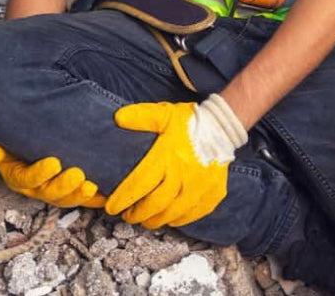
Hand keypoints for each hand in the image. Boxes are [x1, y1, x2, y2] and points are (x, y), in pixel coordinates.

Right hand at [0, 135, 105, 207]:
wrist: (33, 132)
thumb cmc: (17, 135)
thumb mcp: (0, 137)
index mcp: (18, 176)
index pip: (27, 179)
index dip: (39, 174)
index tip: (53, 163)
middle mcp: (36, 187)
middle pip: (50, 193)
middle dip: (64, 187)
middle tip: (78, 176)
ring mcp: (55, 189)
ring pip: (67, 198)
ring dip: (80, 195)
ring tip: (92, 186)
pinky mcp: (72, 189)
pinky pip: (84, 197)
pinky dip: (95, 198)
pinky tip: (106, 195)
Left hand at [105, 94, 246, 227]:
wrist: (223, 128)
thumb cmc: (190, 122)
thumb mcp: (164, 114)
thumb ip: (141, 117)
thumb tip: (117, 118)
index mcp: (167, 157)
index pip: (139, 184)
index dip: (123, 198)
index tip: (111, 207)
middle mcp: (183, 177)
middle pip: (155, 205)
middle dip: (137, 215)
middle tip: (127, 216)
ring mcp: (200, 189)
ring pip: (172, 214)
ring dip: (155, 220)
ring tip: (145, 220)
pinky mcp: (212, 196)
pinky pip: (192, 215)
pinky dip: (177, 220)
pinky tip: (169, 217)